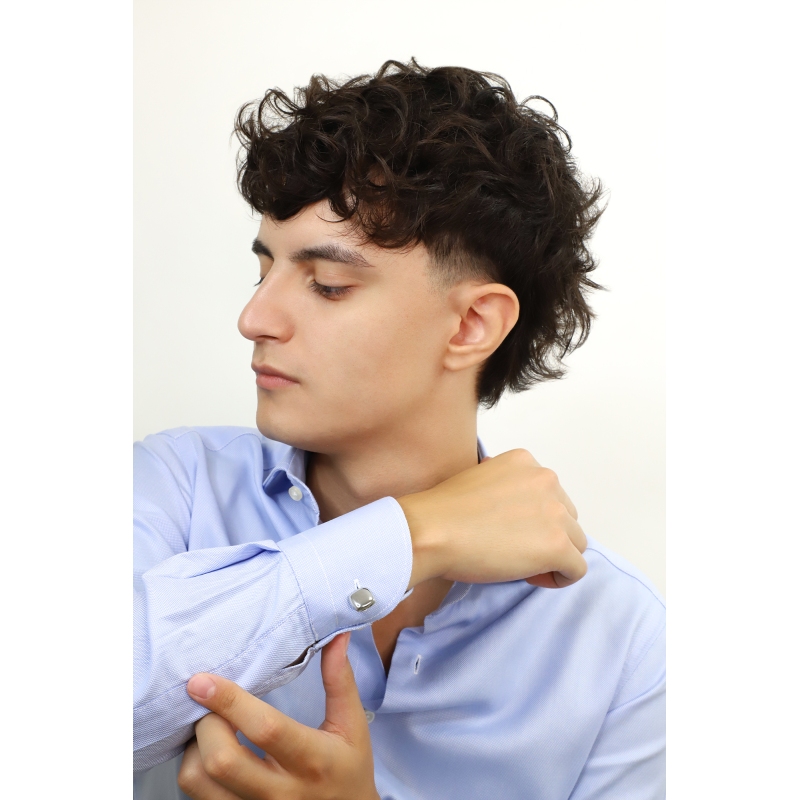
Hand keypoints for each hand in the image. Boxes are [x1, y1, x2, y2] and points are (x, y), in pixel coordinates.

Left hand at [177, 633, 379, 799]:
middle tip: (208, 704)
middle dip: (206, 723)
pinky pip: (196, 798)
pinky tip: (208, 752)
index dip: (230, 702)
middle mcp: (281, 792)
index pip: (265, 728)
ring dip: (194, 747)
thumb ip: (340, 680)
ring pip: (199, 783)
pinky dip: (193, 770)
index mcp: (312, 759)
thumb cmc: (348, 768)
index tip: (203, 680)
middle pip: (221, 760)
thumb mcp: (351, 726)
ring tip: (209, 727)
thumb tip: (337, 636)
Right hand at [398, 449, 586, 588]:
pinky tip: (529, 578)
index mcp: (526, 462)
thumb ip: (505, 488)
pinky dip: (558, 578)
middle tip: (513, 551)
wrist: (432, 530)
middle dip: (546, 537)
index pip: (549, 495)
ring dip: (553, 557)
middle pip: (567, 518)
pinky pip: (576, 569)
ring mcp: (554, 513)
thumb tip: (515, 512)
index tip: (508, 532)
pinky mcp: (556, 545)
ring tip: (520, 566)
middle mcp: (546, 480)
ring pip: (576, 543)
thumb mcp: (479, 480)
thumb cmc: (444, 511)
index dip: (533, 519)